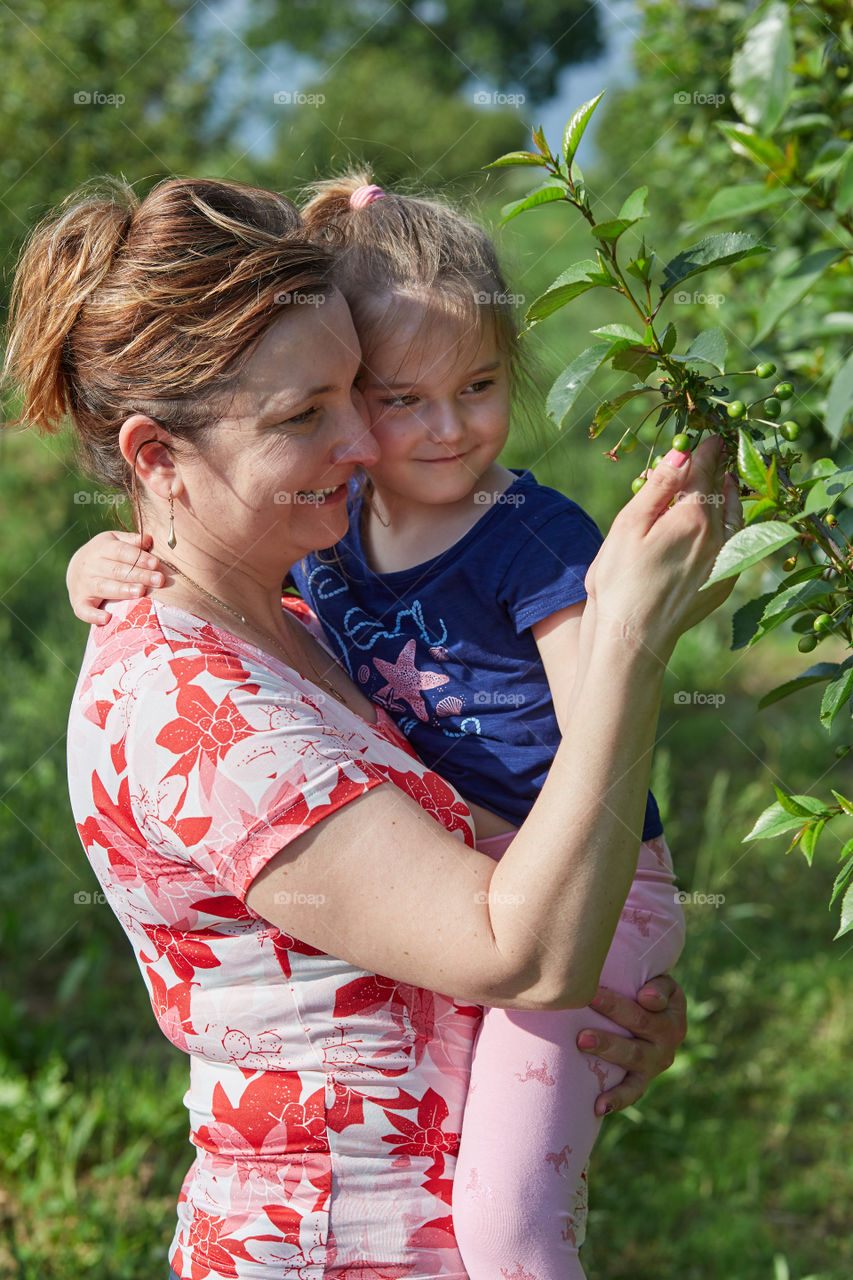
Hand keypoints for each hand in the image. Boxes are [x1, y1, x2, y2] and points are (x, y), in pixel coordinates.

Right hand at [66, 530, 163, 623]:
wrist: (76, 569)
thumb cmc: (105, 555)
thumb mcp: (115, 541)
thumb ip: (132, 541)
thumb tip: (149, 539)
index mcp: (101, 548)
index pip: (121, 551)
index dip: (138, 557)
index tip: (156, 563)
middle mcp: (90, 566)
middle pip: (116, 570)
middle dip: (139, 575)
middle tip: (159, 580)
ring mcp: (83, 584)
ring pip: (104, 587)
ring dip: (122, 590)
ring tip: (140, 592)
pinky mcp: (78, 602)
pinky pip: (84, 610)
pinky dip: (93, 615)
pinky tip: (107, 618)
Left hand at [577, 974, 686, 1115]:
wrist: (652, 1017)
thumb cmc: (646, 991)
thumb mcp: (660, 983)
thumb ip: (657, 986)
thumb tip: (646, 998)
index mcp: (673, 1011)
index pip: (656, 1000)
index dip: (636, 995)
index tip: (601, 991)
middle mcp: (668, 1038)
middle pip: (640, 1024)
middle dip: (613, 1013)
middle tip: (586, 1005)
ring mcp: (656, 1062)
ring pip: (633, 1056)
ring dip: (607, 1048)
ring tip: (582, 1041)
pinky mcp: (643, 1080)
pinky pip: (632, 1092)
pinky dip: (617, 1099)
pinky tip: (598, 1106)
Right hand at [584, 437, 741, 662]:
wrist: (633, 640)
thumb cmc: (620, 582)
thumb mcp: (630, 525)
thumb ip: (661, 485)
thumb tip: (684, 449)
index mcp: (693, 516)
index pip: (704, 469)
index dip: (704, 449)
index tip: (707, 435)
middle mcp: (717, 536)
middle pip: (722, 490)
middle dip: (717, 469)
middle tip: (715, 453)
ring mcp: (724, 562)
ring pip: (736, 517)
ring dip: (730, 495)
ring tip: (725, 482)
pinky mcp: (723, 583)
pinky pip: (736, 543)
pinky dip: (732, 525)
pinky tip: (724, 524)